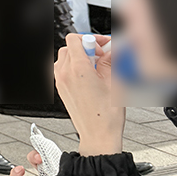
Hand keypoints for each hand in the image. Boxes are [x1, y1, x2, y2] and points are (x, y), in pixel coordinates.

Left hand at [55, 33, 123, 155]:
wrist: (98, 136)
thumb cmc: (106, 115)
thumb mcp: (115, 82)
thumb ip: (112, 61)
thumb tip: (113, 50)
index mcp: (77, 69)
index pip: (74, 39)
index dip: (90, 39)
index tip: (102, 47)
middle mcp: (64, 73)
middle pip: (68, 47)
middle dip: (86, 48)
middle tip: (101, 57)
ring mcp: (60, 82)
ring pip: (64, 58)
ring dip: (78, 58)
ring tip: (95, 67)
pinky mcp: (61, 90)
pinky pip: (62, 70)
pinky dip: (73, 68)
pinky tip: (88, 77)